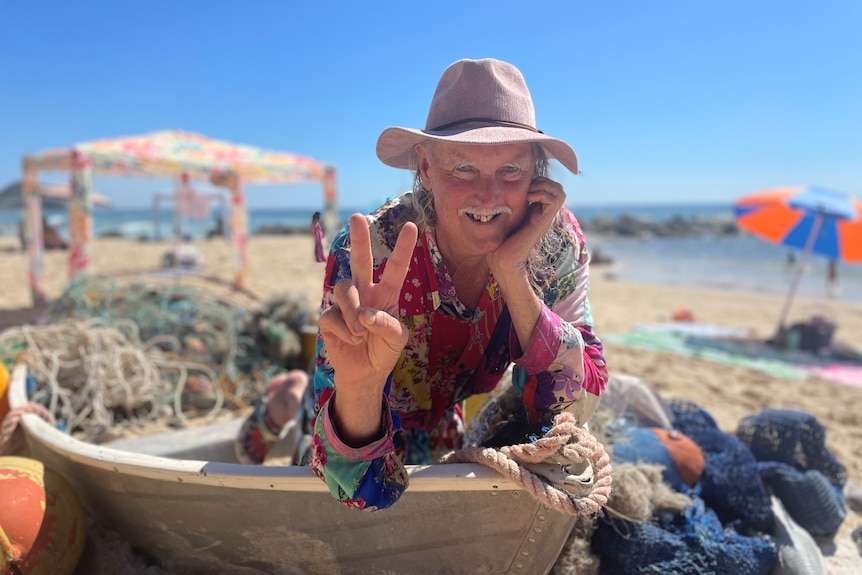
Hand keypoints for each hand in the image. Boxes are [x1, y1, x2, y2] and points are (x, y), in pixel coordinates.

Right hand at [319, 214, 417, 393]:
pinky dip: (345, 329)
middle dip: (360, 239)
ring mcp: (346, 303)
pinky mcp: (330, 317)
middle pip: (361, 261)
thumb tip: (367, 314)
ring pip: (344, 288)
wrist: (365, 374)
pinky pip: (332, 314)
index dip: (403, 248)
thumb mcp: (398, 340)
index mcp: (386, 294)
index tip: (410, 226)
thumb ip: (388, 325)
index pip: (395, 268)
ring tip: (360, 330)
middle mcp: (366, 292)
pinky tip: (353, 340)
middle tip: (357, 217)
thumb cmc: (384, 351)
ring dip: (353, 308)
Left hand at [488, 176, 565, 277]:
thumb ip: (512, 207)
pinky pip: (554, 200)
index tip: (524, 187)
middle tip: (528, 189)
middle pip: (558, 188)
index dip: (540, 181)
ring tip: (529, 193)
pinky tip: (528, 199)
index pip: (550, 188)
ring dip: (544, 186)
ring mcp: (545, 219)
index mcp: (537, 212)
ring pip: (560, 192)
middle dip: (543, 181)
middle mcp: (544, 215)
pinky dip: (542, 193)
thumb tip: (507, 192)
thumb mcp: (507, 218)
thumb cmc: (500, 242)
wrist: (503, 260)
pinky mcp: (542, 222)